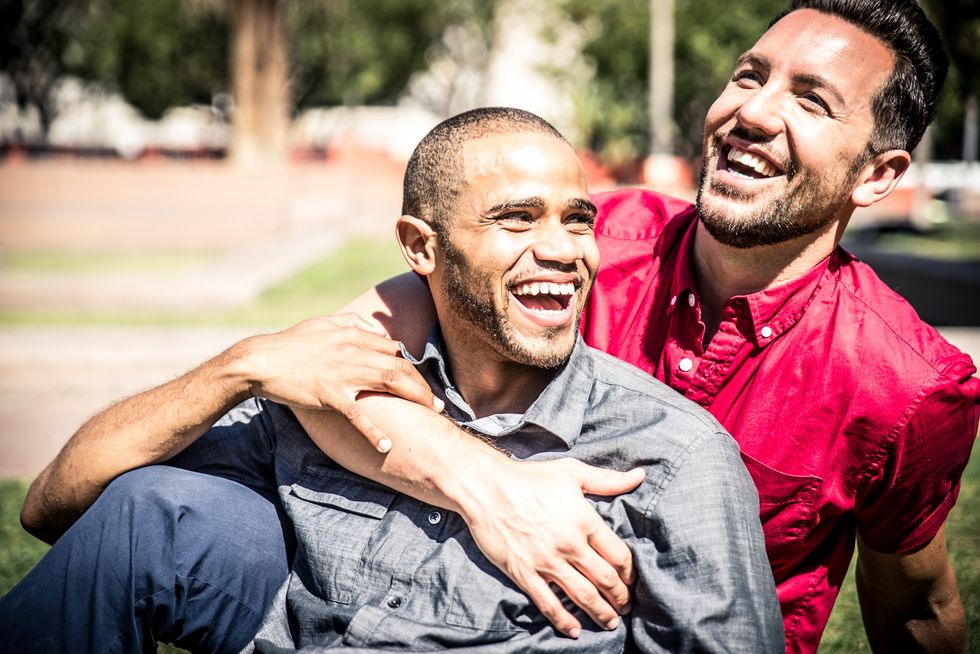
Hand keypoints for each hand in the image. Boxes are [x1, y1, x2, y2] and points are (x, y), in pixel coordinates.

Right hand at [235, 314, 442, 450]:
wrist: (260, 360)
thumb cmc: (292, 343)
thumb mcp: (324, 324)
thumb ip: (352, 324)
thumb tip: (374, 329)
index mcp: (354, 335)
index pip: (394, 350)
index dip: (413, 366)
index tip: (423, 381)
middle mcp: (354, 351)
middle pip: (401, 367)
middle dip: (424, 385)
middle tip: (439, 403)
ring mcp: (344, 373)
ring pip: (391, 383)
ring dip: (417, 399)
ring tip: (433, 413)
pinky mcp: (329, 394)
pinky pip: (357, 414)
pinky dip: (373, 431)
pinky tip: (386, 445)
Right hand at [456, 456, 644, 637]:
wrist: (486, 487)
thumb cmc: (530, 477)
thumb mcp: (572, 473)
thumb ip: (608, 480)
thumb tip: (639, 476)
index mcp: (585, 520)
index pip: (619, 555)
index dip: (630, 573)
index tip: (632, 580)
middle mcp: (569, 544)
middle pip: (605, 579)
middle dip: (620, 597)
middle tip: (626, 606)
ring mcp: (546, 561)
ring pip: (582, 596)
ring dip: (601, 613)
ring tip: (611, 622)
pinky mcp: (524, 573)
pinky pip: (548, 604)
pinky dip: (564, 621)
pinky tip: (575, 630)